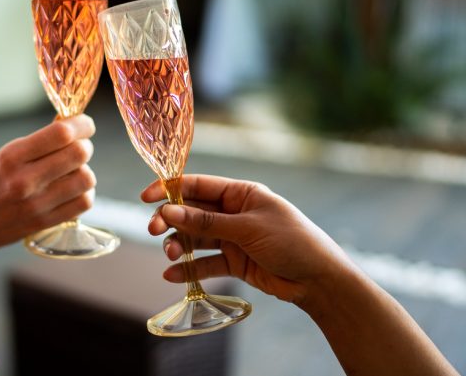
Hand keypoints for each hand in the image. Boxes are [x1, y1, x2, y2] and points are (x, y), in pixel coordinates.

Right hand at [0, 115, 96, 257]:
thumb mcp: (6, 154)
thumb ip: (39, 142)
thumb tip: (76, 127)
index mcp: (12, 156)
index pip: (61, 133)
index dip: (81, 125)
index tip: (86, 125)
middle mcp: (25, 180)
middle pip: (78, 154)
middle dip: (85, 146)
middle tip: (79, 147)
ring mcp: (37, 204)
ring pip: (86, 178)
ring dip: (84, 170)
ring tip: (72, 171)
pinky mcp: (46, 222)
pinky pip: (84, 202)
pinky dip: (84, 192)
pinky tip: (72, 189)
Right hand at [143, 175, 354, 304]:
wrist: (318, 280)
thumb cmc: (292, 241)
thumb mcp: (247, 228)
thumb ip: (207, 222)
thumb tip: (169, 211)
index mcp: (240, 193)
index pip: (199, 186)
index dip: (171, 189)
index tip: (146, 197)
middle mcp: (233, 213)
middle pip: (192, 213)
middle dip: (171, 221)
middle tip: (154, 231)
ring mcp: (233, 238)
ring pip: (196, 238)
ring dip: (179, 245)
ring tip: (170, 255)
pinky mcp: (234, 262)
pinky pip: (205, 263)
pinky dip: (189, 269)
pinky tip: (171, 275)